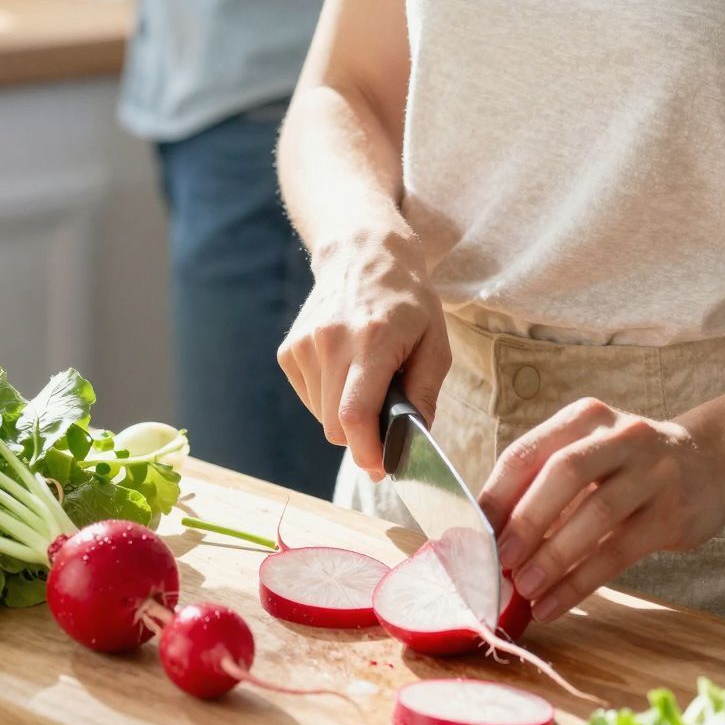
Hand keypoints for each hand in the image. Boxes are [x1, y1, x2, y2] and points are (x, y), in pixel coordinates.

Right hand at [277, 232, 450, 475]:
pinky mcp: (289, 350)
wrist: (362, 255)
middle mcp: (330, 342)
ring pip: (321, 415)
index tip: (380, 468)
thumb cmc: (407, 301)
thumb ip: (425, 393)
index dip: (365, 451)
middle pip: (335, 424)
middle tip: (384, 424)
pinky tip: (345, 370)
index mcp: (371, 340)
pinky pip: (309, 398)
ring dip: (345, 414)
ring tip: (366, 381)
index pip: (355, 413)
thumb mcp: (435, 343)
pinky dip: (328, 398)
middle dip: (360, 437)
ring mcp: (304, 345)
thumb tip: (414, 439)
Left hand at [478, 398, 724, 623]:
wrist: (713, 461)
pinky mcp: (673, 513)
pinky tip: (554, 604)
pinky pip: (619, 552)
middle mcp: (620, 435)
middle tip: (497, 559)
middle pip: (564, 473)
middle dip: (526, 520)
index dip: (496, 494)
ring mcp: (652, 472)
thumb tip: (488, 537)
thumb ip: (545, 485)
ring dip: (553, 556)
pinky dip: (581, 582)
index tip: (470, 532)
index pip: (529, 452)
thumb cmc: (629, 465)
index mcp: (584, 418)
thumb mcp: (590, 454)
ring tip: (523, 588)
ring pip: (596, 514)